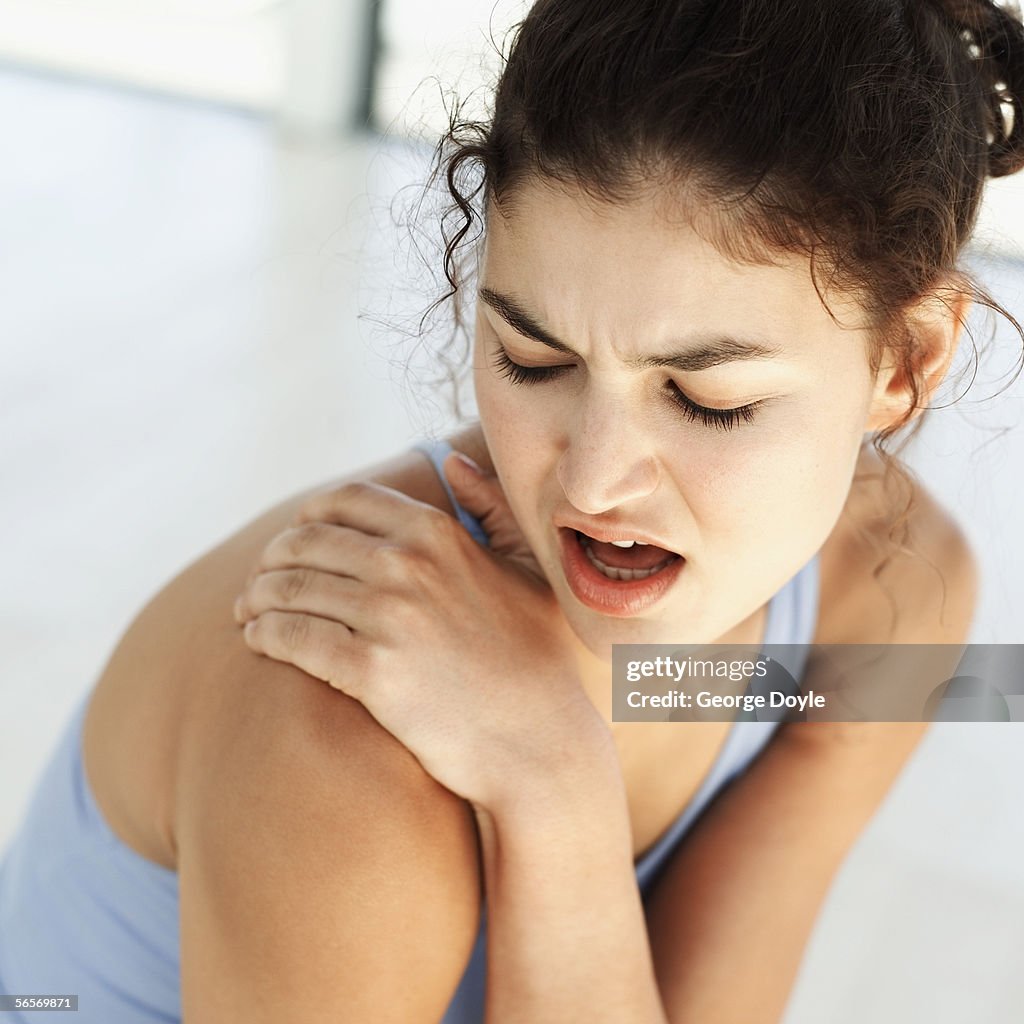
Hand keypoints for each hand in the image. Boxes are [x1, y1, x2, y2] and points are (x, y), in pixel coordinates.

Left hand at [233, 451, 611, 809]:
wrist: (539, 739)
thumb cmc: (538, 657)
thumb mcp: (528, 569)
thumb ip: (492, 508)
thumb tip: (453, 464)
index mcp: (437, 533)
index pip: (347, 501)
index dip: (309, 515)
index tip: (295, 537)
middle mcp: (407, 564)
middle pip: (307, 542)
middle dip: (273, 558)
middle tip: (259, 580)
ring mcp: (387, 616)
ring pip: (291, 588)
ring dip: (257, 596)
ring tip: (248, 611)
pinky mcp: (371, 671)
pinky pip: (292, 638)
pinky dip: (264, 634)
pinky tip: (258, 640)